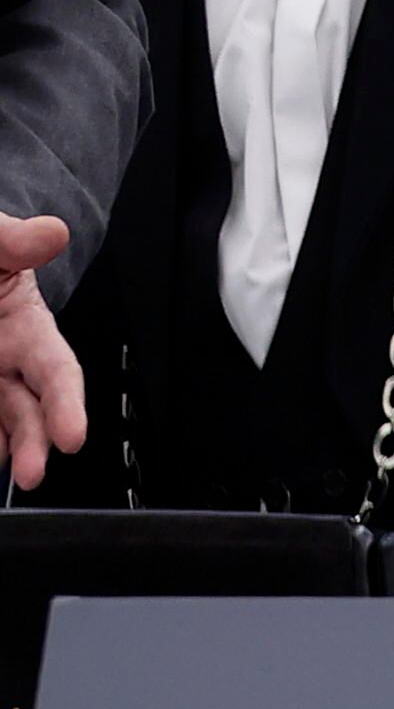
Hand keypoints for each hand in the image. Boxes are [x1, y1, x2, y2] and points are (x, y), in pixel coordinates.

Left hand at [0, 210, 84, 489]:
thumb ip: (13, 239)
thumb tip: (52, 233)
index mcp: (25, 328)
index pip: (55, 370)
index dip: (67, 404)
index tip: (72, 437)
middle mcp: (3, 365)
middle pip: (25, 413)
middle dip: (32, 446)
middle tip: (30, 475)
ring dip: (0, 452)